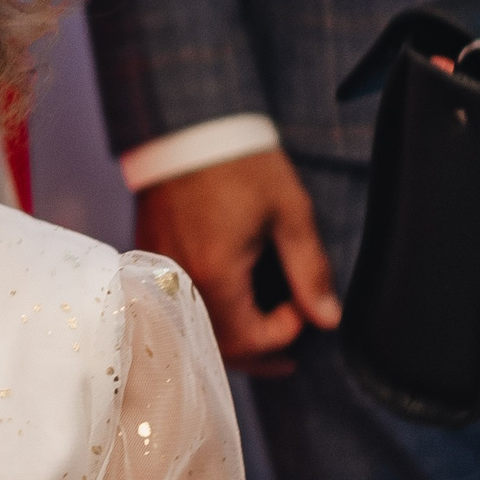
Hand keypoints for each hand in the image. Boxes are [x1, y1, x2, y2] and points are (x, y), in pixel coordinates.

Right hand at [134, 148, 338, 376]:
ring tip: (262, 335)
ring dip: (233, 339)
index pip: (251, 338)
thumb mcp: (290, 212)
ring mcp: (162, 271)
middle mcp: (183, 282)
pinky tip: (229, 307)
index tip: (304, 311)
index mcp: (217, 274)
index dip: (284, 334)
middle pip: (220, 346)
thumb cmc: (241, 164)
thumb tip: (328, 319)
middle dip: (258, 353)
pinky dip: (208, 317)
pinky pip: (179, 305)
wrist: (184, 126)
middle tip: (290, 353)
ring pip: (197, 329)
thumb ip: (309, 270)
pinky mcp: (151, 257)